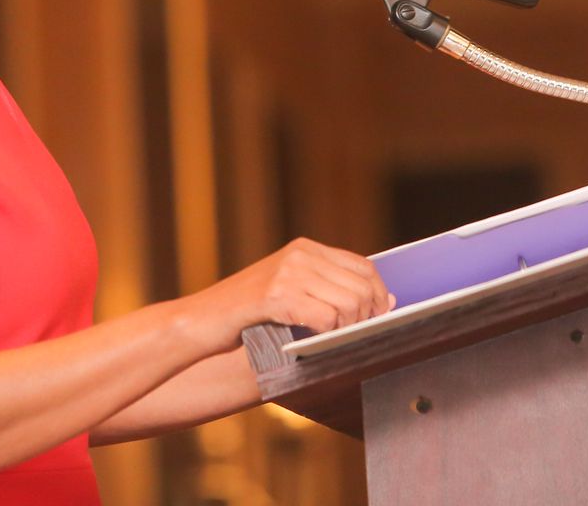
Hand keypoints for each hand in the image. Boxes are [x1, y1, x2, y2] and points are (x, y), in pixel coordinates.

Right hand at [175, 238, 394, 355]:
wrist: (202, 319)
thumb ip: (328, 289)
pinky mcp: (275, 296)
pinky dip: (328, 334)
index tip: (377, 318)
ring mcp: (287, 273)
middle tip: (354, 336)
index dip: (378, 295)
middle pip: (361, 287)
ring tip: (334, 340)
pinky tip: (314, 340)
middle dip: (366, 317)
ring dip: (347, 329)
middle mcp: (299, 254)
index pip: (363, 266)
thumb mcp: (290, 289)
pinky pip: (324, 317)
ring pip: (348, 304)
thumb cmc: (248, 312)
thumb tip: (385, 301)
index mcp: (305, 248)